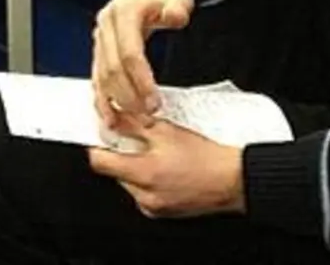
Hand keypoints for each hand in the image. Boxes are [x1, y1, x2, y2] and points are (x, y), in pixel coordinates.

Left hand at [88, 119, 245, 218]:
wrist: (231, 180)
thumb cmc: (206, 157)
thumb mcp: (165, 131)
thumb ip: (133, 124)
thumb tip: (114, 118)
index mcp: (143, 173)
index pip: (100, 163)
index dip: (98, 147)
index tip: (103, 136)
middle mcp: (144, 195)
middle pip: (115, 173)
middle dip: (123, 155)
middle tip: (138, 140)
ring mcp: (153, 206)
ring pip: (130, 183)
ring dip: (136, 168)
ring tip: (158, 155)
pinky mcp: (163, 212)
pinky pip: (144, 194)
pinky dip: (149, 181)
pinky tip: (166, 169)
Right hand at [92, 0, 192, 127]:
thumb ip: (178, 7)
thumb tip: (175, 16)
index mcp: (124, 13)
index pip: (129, 54)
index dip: (141, 80)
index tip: (154, 101)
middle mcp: (106, 27)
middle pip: (112, 69)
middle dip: (129, 96)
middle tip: (148, 116)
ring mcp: (99, 40)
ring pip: (101, 76)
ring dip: (116, 102)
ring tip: (135, 120)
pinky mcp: (98, 51)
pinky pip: (96, 78)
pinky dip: (102, 99)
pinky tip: (110, 117)